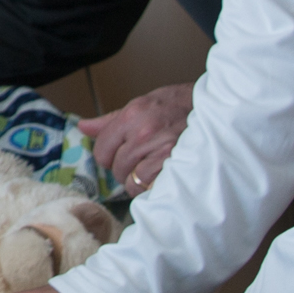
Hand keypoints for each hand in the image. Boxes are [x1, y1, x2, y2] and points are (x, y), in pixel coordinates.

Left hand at [83, 82, 197, 191]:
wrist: (211, 109)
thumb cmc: (176, 105)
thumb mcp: (141, 105)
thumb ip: (110, 121)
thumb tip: (83, 127)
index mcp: (130, 116)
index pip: (102, 149)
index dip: (107, 156)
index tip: (116, 155)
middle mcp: (142, 133)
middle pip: (115, 167)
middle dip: (123, 168)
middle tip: (138, 161)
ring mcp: (159, 151)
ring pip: (130, 180)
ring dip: (136, 180)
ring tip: (149, 169)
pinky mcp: (173, 166)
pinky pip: (147, 187)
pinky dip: (150, 187)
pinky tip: (158, 176)